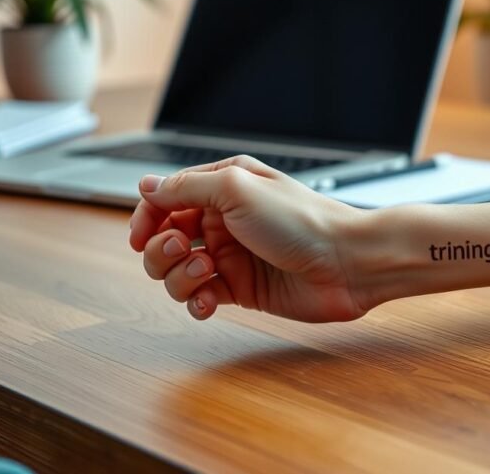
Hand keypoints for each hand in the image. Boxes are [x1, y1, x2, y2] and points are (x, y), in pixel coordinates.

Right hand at [129, 155, 367, 321]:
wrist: (348, 264)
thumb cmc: (301, 221)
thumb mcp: (238, 189)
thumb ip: (186, 187)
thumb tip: (147, 186)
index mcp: (224, 186)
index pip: (166, 199)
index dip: (147, 218)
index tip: (141, 237)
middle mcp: (225, 219)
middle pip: (165, 237)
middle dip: (162, 249)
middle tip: (185, 250)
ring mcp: (232, 256)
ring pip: (177, 271)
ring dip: (179, 277)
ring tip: (208, 275)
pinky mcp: (242, 289)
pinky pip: (200, 298)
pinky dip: (195, 302)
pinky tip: (207, 302)